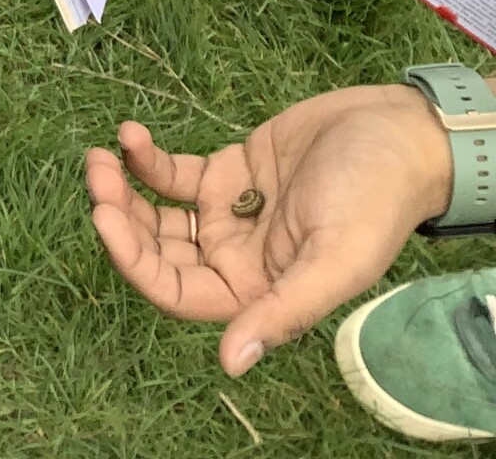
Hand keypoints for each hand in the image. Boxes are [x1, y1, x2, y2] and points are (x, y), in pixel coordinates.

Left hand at [84, 84, 454, 377]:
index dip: (134, 262)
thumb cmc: (376, 197)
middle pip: (157, 252)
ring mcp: (228, 215)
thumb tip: (231, 364)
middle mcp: (237, 259)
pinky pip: (171, 174)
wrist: (398, 133)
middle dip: (119, 218)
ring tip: (102, 155)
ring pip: (155, 214)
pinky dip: (145, 158)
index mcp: (258, 291)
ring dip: (122, 188)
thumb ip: (283, 311)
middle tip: (97, 178)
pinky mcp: (228, 173)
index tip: (104, 218)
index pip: (176, 292)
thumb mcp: (337, 259)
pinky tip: (130, 134)